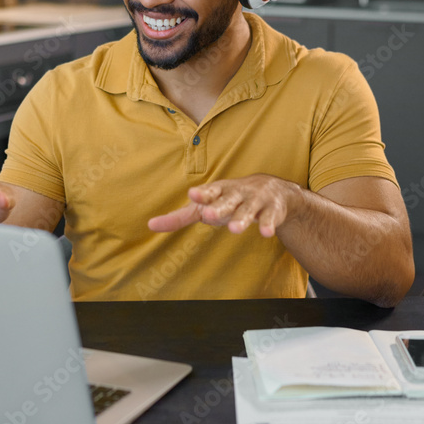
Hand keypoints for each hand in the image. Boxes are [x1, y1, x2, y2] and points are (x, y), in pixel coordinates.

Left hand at [147, 174, 300, 236]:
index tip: (192, 195)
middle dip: (218, 208)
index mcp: (218, 191)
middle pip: (226, 201)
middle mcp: (236, 194)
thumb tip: (151, 225)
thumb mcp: (206, 205)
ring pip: (247, 210)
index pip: (208, 192)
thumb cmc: (230, 199)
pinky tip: (265, 233)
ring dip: (241, 219)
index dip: (201, 194)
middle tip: (208, 215)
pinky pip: (269, 219)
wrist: (273, 190)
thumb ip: (180, 217)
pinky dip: (268, 225)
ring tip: (234, 230)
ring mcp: (254, 201)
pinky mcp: (272, 210)